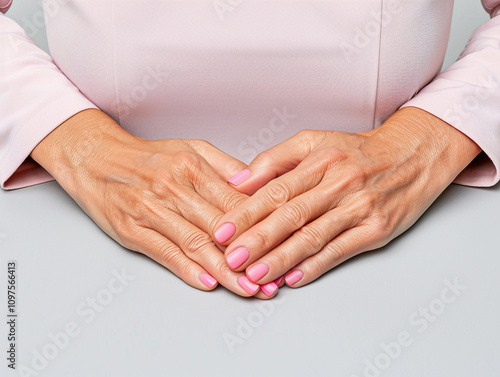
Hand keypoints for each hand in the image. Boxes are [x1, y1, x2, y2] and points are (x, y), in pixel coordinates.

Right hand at [31, 109, 277, 297]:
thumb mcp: (190, 148)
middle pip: (219, 228)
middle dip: (249, 257)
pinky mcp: (131, 229)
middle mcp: (173, 188)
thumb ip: (225, 166)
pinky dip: (188, 269)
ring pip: (195, 244)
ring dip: (225, 271)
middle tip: (272, 279)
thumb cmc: (147, 156)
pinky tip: (209, 283)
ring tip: (249, 288)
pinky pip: (165, 252)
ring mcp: (151, 210)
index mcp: (192, 167)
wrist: (95, 158)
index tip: (281, 246)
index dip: (261, 228)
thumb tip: (256, 185)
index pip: (235, 202)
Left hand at [212, 107, 480, 287]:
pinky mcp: (376, 229)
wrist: (413, 156)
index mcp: (319, 160)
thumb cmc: (358, 152)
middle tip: (231, 259)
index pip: (275, 191)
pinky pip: (341, 250)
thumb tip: (239, 180)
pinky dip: (316, 265)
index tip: (221, 231)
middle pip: (291, 215)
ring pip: (313, 236)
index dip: (245, 213)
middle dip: (258, 240)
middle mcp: (339, 183)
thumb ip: (275, 160)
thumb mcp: (314, 142)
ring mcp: (359, 207)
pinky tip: (295, 278)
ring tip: (256, 274)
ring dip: (282, 258)